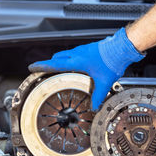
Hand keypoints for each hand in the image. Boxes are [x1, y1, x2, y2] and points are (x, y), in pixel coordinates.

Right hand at [28, 28, 144, 110]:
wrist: (122, 48)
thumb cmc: (112, 61)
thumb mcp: (104, 82)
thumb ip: (98, 96)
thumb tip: (94, 106)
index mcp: (77, 61)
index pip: (55, 63)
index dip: (42, 66)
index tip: (32, 66)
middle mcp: (78, 53)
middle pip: (57, 57)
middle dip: (49, 63)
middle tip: (44, 69)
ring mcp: (83, 50)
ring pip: (66, 54)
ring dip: (60, 60)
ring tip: (59, 69)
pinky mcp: (88, 49)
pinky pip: (74, 53)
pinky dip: (70, 58)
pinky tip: (76, 66)